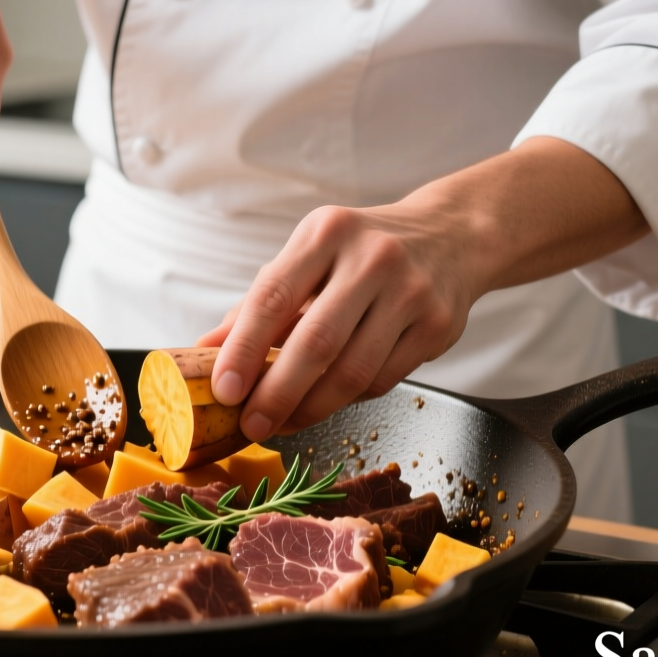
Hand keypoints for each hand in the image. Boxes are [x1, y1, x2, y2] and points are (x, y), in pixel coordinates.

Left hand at [199, 137, 650, 440]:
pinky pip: (383, 378)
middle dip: (278, 393)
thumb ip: (259, 304)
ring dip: (313, 407)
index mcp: (327, 232)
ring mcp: (411, 292)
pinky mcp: (438, 325)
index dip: (243, 348)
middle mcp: (372, 257)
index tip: (224, 389)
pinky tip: (329, 401)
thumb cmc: (364, 250)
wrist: (454, 235)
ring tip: (284, 422)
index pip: (273, 295)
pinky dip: (350, 398)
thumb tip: (204, 351)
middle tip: (252, 424)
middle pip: (316, 342)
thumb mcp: (310, 256)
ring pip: (353, 370)